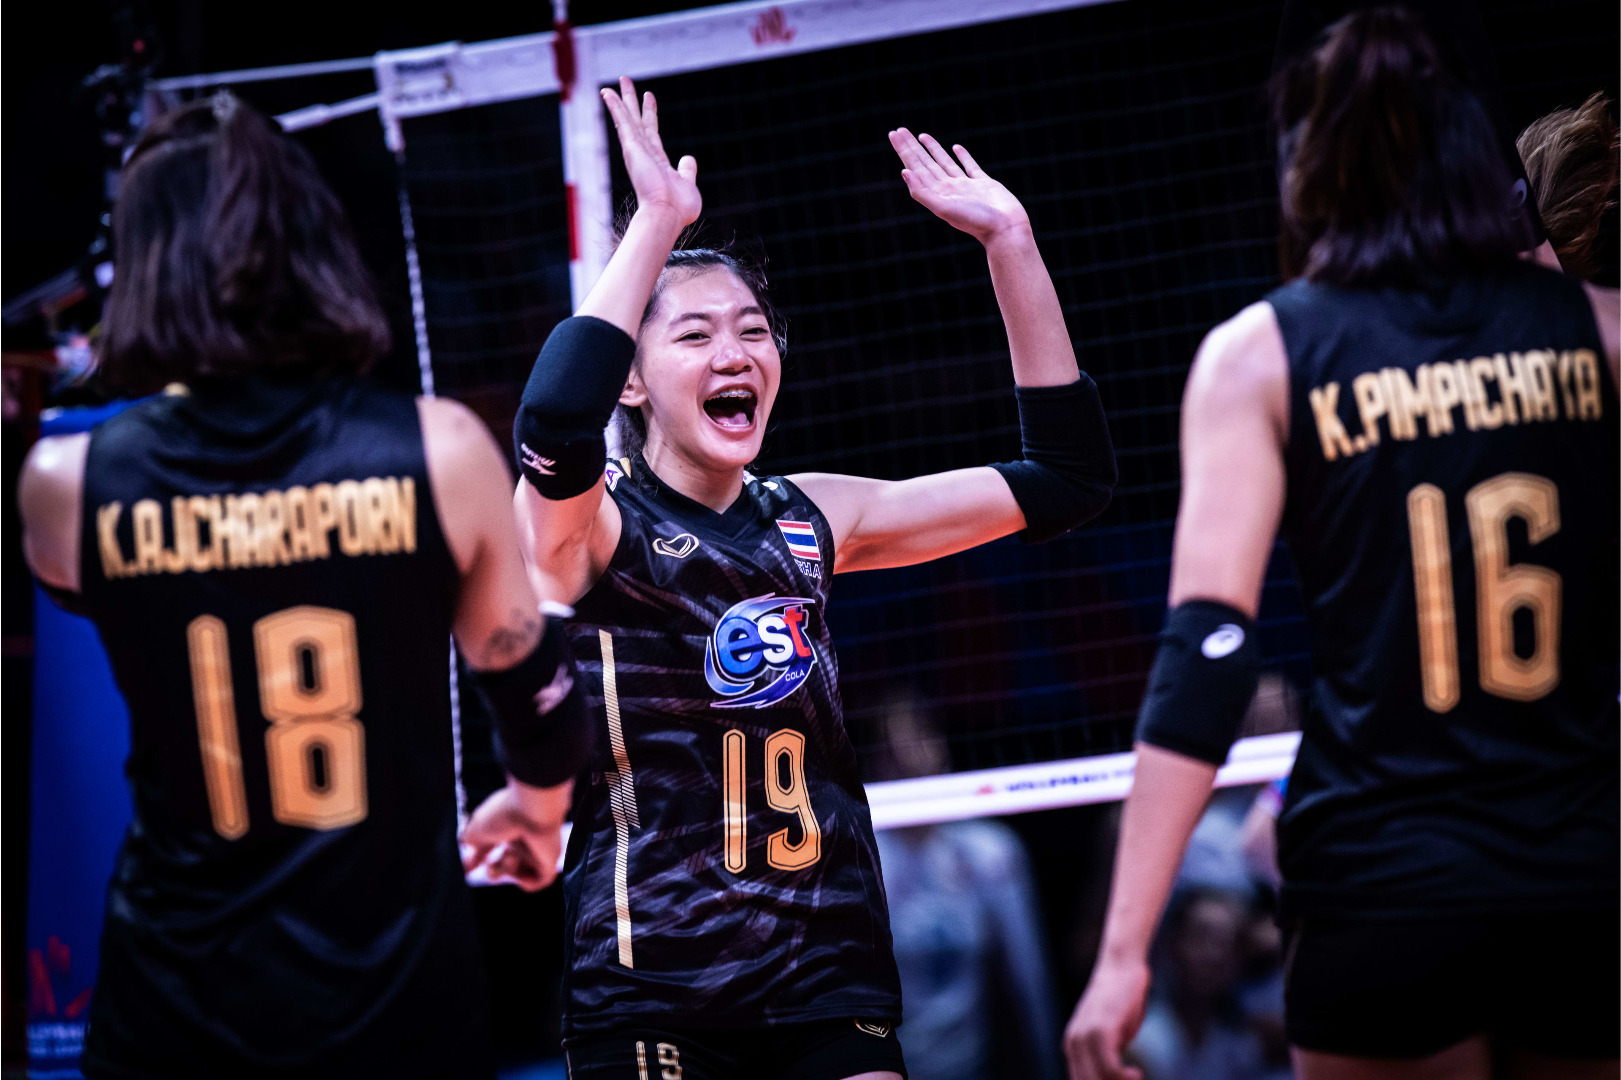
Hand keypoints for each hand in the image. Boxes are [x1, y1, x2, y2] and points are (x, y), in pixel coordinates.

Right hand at [459, 781, 569, 891]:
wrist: (533, 809)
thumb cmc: (503, 815)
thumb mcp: (476, 829)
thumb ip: (468, 845)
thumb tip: (467, 863)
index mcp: (505, 826)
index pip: (491, 847)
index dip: (478, 859)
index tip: (468, 869)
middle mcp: (522, 837)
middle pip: (505, 862)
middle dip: (493, 870)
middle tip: (491, 865)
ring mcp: (537, 849)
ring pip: (519, 872)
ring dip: (507, 870)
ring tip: (510, 857)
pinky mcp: (550, 859)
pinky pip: (540, 880)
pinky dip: (528, 883)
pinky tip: (522, 874)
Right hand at [601, 76, 699, 226]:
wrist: (667, 215)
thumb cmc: (678, 208)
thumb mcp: (688, 184)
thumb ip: (687, 170)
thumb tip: (689, 158)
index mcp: (657, 162)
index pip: (652, 133)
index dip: (650, 114)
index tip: (648, 97)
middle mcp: (644, 154)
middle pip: (637, 121)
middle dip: (632, 101)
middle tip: (626, 81)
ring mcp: (637, 151)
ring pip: (628, 118)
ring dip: (623, 98)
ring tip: (620, 79)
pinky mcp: (632, 148)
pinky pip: (622, 122)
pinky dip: (615, 107)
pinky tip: (608, 93)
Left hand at [888, 128, 1029, 245]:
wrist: (1005, 229)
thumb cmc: (975, 221)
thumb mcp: (944, 208)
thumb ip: (923, 192)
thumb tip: (904, 172)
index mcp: (937, 193)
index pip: (916, 167)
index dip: (905, 150)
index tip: (894, 134)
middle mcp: (949, 189)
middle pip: (925, 163)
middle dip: (912, 146)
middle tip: (900, 130)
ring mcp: (965, 186)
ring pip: (944, 162)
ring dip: (933, 149)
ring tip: (922, 136)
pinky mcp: (983, 184)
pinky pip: (970, 166)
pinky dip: (962, 156)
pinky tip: (956, 148)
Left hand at [1064, 956, 1149, 1079]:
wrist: (1121, 967)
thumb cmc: (1122, 1002)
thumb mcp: (1112, 1036)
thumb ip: (1106, 1057)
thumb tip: (1112, 1076)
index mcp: (1073, 1047)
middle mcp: (1073, 1043)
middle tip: (1133, 1079)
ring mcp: (1084, 1036)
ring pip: (1097, 1079)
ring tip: (1135, 1078)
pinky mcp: (1100, 1029)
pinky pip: (1108, 1066)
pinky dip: (1123, 1076)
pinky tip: (1137, 1073)